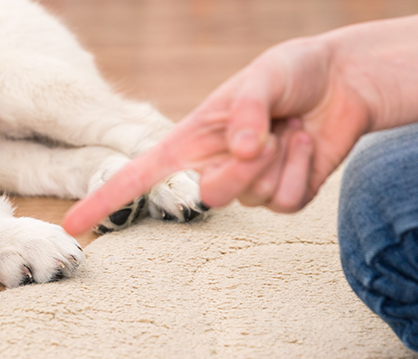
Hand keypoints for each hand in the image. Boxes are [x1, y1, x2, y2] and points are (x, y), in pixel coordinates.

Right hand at [63, 35, 371, 235]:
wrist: (343, 82)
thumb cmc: (292, 73)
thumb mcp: (264, 76)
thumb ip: (246, 110)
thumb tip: (239, 150)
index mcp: (190, 140)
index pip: (138, 175)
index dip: (104, 199)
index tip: (74, 225)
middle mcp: (212, 166)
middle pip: (209, 197)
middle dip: (242, 170)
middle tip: (269, 134)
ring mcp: (247, 186)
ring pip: (252, 200)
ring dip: (279, 160)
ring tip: (290, 129)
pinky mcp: (283, 196)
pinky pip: (285, 203)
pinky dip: (302, 170)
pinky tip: (306, 144)